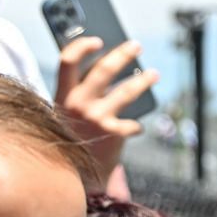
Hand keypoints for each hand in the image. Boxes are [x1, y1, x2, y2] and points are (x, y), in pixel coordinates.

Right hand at [54, 37, 158, 184]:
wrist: (75, 177)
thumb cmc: (72, 141)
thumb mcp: (65, 115)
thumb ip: (79, 95)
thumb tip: (107, 69)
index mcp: (62, 96)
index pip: (67, 61)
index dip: (82, 45)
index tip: (98, 39)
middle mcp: (78, 104)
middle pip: (104, 69)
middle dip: (123, 54)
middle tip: (136, 46)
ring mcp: (97, 117)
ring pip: (127, 90)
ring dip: (144, 80)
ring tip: (154, 74)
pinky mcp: (114, 132)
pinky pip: (133, 122)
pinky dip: (136, 125)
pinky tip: (136, 128)